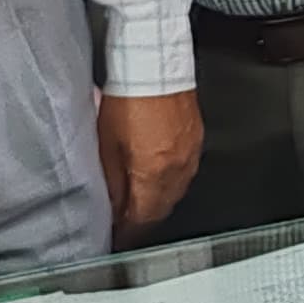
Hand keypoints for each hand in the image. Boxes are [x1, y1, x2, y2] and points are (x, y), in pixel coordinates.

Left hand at [96, 89, 202, 239]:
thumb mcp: (107, 145)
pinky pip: (184, 171)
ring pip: (175, 192)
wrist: (154, 66)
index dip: (127, 232)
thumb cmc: (129, 99)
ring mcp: (191, 155)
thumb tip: (110, 206)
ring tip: (139, 200)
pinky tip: (157, 174)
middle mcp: (178, 170)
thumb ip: (111, 181)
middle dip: (143, 219)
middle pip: (161, 209)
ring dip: (157, 200)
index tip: (118, 237)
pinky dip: (169, 180)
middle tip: (126, 223)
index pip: (142, 219)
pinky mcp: (196, 139)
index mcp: (154, 175)